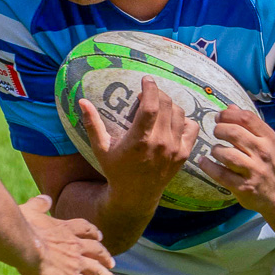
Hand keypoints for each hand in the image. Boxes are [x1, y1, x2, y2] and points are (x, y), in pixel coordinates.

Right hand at [16, 195, 117, 274]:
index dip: (93, 232)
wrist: (25, 245)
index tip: (99, 236)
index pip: (84, 228)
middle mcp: (75, 244)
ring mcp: (75, 261)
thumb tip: (45, 198)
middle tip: (112, 262)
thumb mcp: (30, 211)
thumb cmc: (23, 227)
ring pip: (97, 269)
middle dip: (105, 256)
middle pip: (96, 250)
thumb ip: (39, 205)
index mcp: (64, 228)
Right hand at [78, 76, 197, 207]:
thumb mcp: (100, 148)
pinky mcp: (184, 154)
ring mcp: (175, 149)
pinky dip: (185, 120)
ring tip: (158, 106)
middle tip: (148, 93)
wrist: (136, 196)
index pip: (151, 106)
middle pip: (167, 105)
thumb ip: (92, 124)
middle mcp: (160, 143)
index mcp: (139, 140)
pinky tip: (172, 120)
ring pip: (180, 114)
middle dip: (158, 93)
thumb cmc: (116, 170)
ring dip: (169, 104)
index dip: (150, 88)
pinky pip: (192, 128)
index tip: (146, 79)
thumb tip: (81, 100)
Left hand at [198, 107, 274, 215]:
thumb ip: (248, 124)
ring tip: (215, 150)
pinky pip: (221, 174)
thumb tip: (230, 107)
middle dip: (219, 130)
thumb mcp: (264, 141)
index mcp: (268, 138)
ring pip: (227, 154)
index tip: (219, 117)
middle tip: (216, 132)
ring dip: (215, 149)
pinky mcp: (244, 187)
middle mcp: (263, 153)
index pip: (247, 118)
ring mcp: (254, 171)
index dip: (229, 115)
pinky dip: (208, 166)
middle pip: (235, 133)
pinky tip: (204, 162)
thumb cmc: (267, 162)